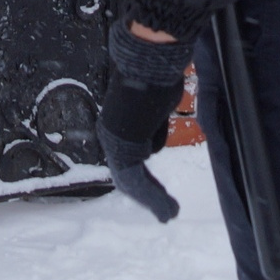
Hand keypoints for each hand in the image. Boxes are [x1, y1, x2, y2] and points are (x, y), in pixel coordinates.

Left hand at [100, 21, 189, 223]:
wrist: (146, 66)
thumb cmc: (155, 75)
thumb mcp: (157, 100)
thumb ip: (155, 116)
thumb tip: (159, 115)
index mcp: (116, 123)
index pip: (128, 157)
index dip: (143, 177)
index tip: (156, 190)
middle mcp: (110, 134)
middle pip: (128, 174)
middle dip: (147, 194)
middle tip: (164, 210)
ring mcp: (114, 142)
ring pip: (133, 181)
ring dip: (152, 200)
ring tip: (169, 214)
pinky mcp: (122, 149)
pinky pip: (137, 181)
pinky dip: (153, 199)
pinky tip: (167, 210)